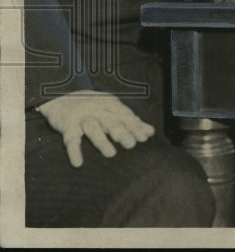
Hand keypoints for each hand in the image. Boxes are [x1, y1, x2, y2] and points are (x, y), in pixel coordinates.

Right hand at [36, 90, 154, 167]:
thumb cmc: (92, 107)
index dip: (135, 126)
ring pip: (93, 129)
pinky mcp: (67, 126)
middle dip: (122, 132)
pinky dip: (74, 151)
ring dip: (102, 141)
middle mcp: (97, 108)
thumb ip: (130, 121)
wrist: (59, 97)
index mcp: (110, 104)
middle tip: (131, 144)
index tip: (145, 138)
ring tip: (111, 154)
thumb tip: (150, 132)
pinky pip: (70, 139)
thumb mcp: (112, 109)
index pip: (125, 115)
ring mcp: (82, 116)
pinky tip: (78, 163)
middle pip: (111, 121)